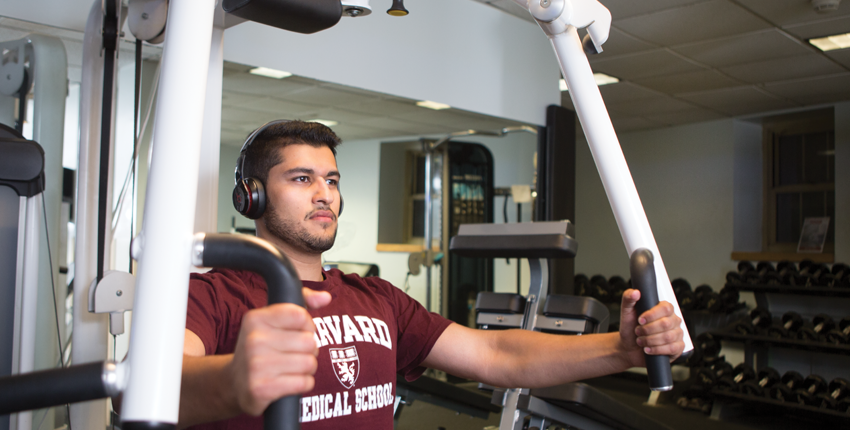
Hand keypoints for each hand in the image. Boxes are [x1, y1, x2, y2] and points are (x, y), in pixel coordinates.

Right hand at [228, 288, 330, 415]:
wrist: (235, 382)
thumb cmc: (262, 347)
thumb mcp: (274, 320)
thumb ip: (302, 303)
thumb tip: (325, 297)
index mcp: (256, 318)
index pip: (300, 316)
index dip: (307, 326)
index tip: (298, 333)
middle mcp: (253, 340)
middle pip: (309, 342)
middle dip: (309, 351)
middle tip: (295, 354)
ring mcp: (256, 365)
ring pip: (309, 363)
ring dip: (307, 369)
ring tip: (292, 368)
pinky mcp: (261, 388)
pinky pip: (304, 383)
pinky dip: (303, 384)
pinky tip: (289, 382)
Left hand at [618, 289, 683, 367]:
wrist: (629, 347)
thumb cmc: (630, 328)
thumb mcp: (626, 312)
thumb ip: (628, 299)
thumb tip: (635, 292)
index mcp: (664, 309)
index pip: (666, 308)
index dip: (652, 315)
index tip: (640, 320)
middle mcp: (673, 320)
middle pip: (666, 323)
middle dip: (648, 330)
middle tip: (638, 332)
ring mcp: (677, 334)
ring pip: (668, 337)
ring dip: (650, 340)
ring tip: (641, 341)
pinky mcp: (678, 348)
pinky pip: (673, 348)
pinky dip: (657, 350)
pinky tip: (648, 349)